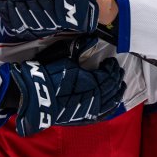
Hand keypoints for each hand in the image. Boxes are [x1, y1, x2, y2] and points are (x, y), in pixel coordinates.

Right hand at [10, 56, 124, 136]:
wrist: (36, 96)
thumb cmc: (49, 73)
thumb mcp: (64, 56)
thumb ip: (81, 47)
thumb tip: (93, 38)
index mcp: (92, 80)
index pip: (109, 73)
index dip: (111, 67)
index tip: (111, 61)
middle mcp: (96, 96)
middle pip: (112, 86)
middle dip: (117, 77)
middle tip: (118, 70)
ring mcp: (91, 109)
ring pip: (111, 101)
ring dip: (117, 92)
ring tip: (121, 85)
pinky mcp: (85, 118)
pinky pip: (104, 114)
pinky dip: (111, 107)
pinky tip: (114, 103)